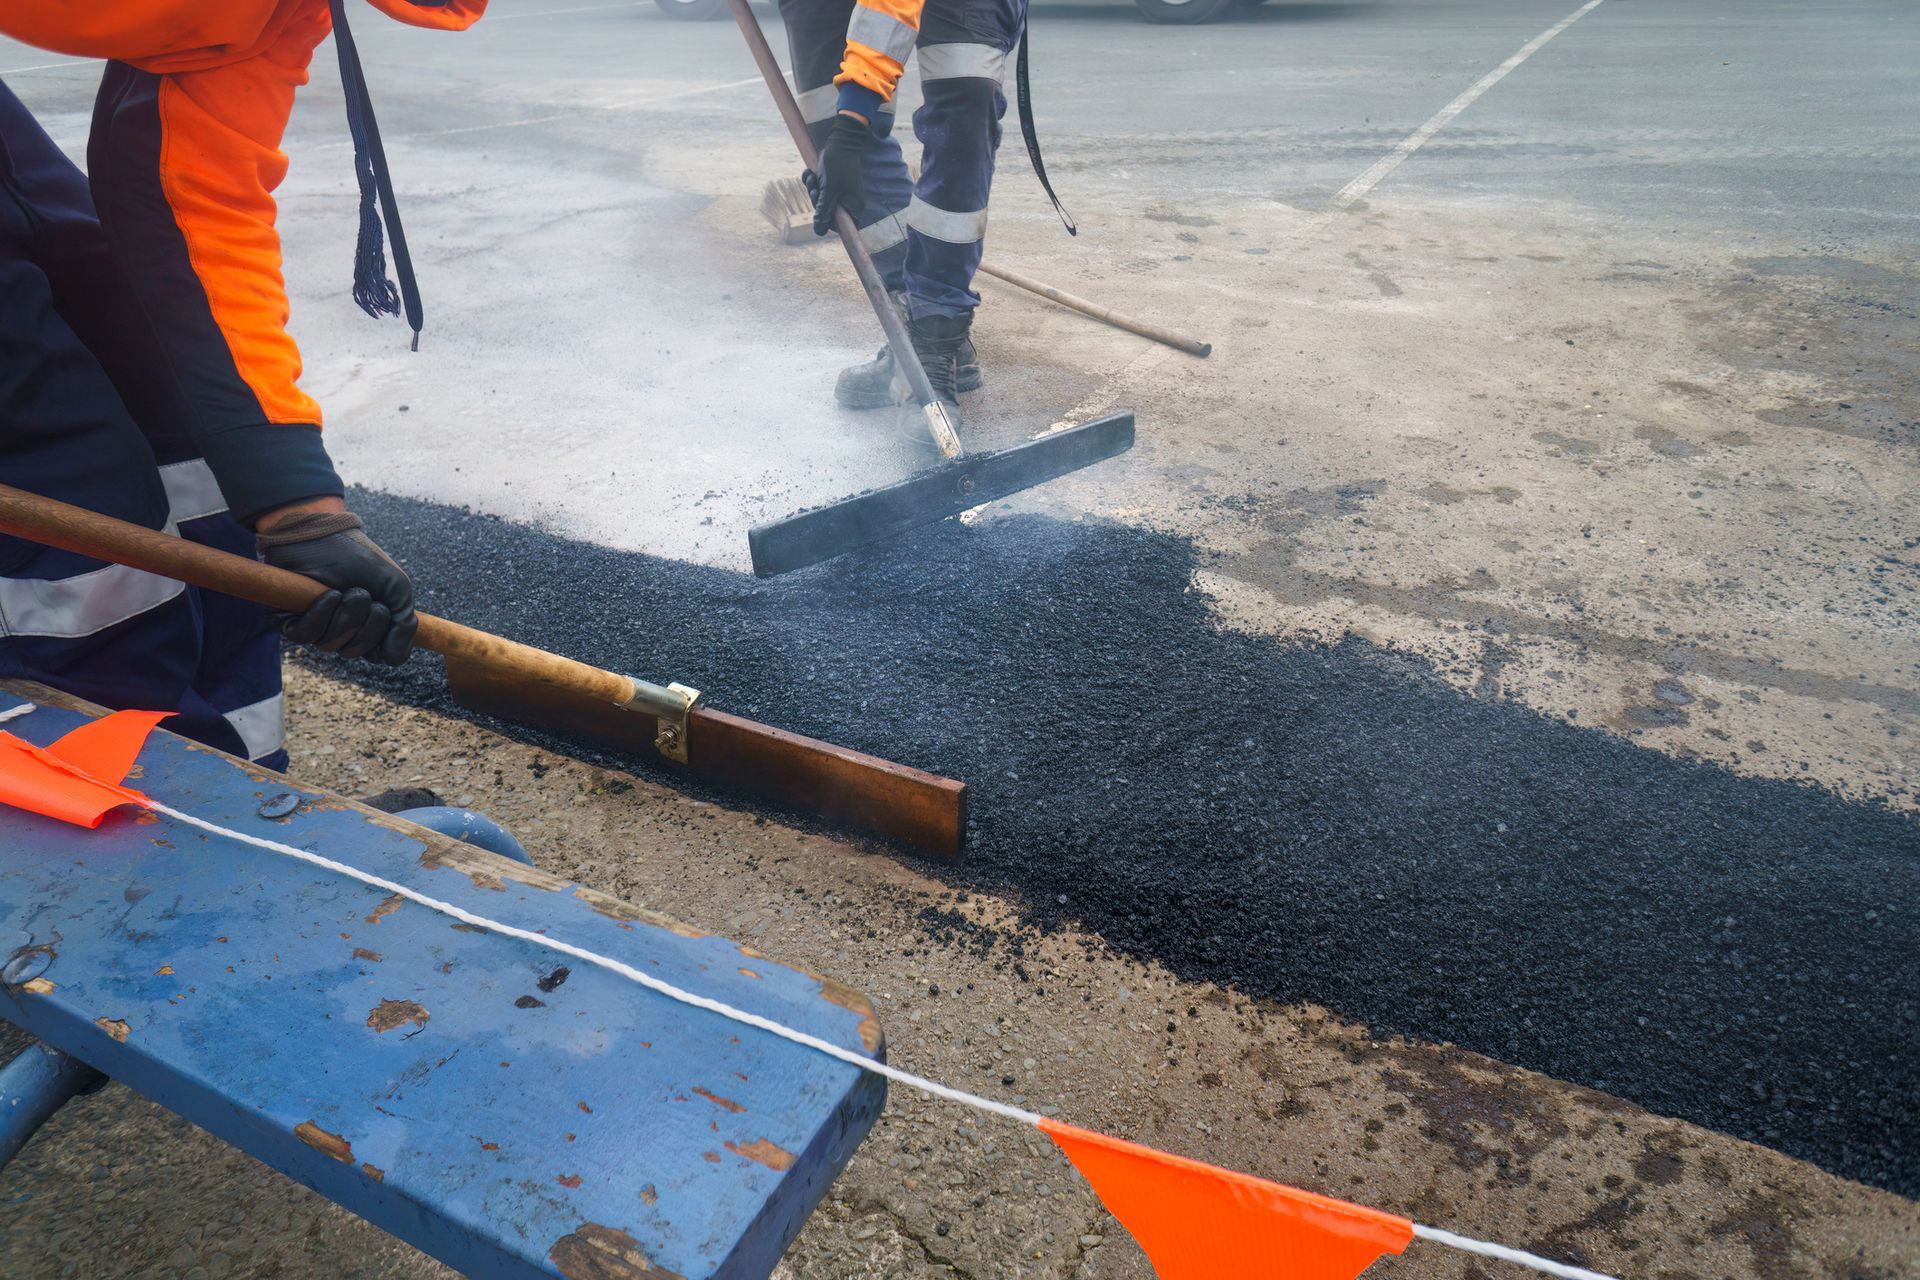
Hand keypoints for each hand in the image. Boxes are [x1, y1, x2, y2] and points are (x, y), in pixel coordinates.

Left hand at [256, 505, 416, 665]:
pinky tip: (328, 595)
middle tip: (364, 594)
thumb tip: (395, 660)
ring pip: (331, 644)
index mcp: (366, 627)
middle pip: (356, 651)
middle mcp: (340, 631)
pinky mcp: (289, 620)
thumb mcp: (396, 588)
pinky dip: (320, 615)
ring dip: (344, 615)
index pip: (378, 655)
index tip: (386, 612)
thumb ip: (404, 626)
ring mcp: (315, 626)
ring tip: (345, 589)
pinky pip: (306, 635)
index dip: (383, 638)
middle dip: (365, 622)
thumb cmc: (360, 558)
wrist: (324, 532)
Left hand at [806, 112, 871, 236]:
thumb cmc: (837, 165)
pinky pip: (819, 188)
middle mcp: (848, 201)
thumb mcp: (829, 190)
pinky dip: (812, 181)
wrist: (840, 140)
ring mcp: (840, 191)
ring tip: (814, 176)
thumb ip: (824, 212)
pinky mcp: (832, 182)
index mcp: (853, 206)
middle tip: (815, 189)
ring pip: (821, 200)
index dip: (828, 223)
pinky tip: (811, 172)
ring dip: (813, 189)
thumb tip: (819, 232)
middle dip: (817, 201)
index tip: (820, 212)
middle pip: (827, 213)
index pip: (841, 226)